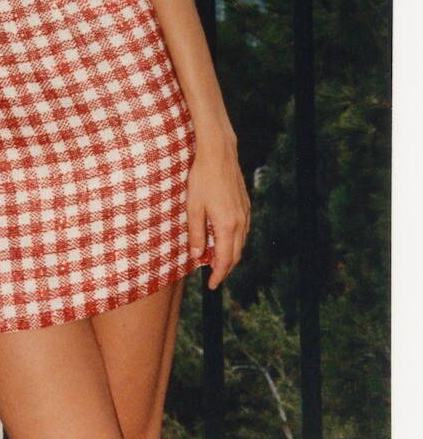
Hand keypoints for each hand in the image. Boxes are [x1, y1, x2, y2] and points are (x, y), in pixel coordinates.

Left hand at [186, 144, 250, 288]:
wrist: (219, 153)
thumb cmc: (202, 178)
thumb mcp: (193, 206)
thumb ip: (196, 233)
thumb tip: (197, 256)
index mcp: (226, 225)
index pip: (225, 260)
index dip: (218, 275)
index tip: (211, 285)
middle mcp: (240, 222)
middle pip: (236, 255)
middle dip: (225, 268)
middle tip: (212, 276)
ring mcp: (245, 213)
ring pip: (241, 243)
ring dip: (230, 255)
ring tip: (216, 259)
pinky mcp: (246, 205)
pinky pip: (243, 230)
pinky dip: (235, 241)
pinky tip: (225, 239)